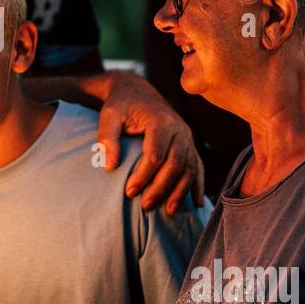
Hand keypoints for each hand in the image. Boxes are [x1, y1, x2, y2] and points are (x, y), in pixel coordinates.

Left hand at [97, 72, 203, 213]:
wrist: (137, 91)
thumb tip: (110, 167)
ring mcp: (187, 138)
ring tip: (167, 211)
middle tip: (144, 206)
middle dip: (161, 188)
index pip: (155, 154)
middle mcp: (179, 129)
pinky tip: (197, 203)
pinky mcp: (189, 145)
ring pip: (189, 168)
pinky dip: (197, 185)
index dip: (143, 176)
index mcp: (160, 121)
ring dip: (180, 191)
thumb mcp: (109, 115)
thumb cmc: (120, 105)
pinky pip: (197, 166)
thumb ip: (107, 137)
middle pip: (175, 164)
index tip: (128, 192)